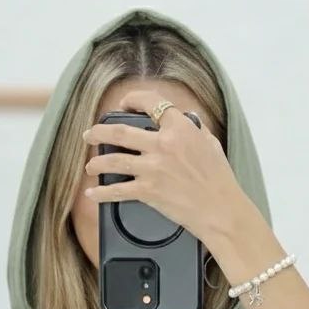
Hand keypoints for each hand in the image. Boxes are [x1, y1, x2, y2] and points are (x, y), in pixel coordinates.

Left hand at [81, 87, 246, 249]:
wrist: (219, 209)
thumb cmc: (218, 178)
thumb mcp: (209, 142)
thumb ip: (192, 129)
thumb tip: (183, 121)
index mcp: (179, 128)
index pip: (151, 103)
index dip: (132, 100)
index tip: (123, 104)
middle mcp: (162, 144)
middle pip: (120, 132)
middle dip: (99, 132)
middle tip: (90, 134)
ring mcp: (152, 168)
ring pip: (113, 160)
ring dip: (96, 162)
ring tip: (90, 165)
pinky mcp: (147, 191)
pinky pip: (117, 191)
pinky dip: (101, 193)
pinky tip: (92, 193)